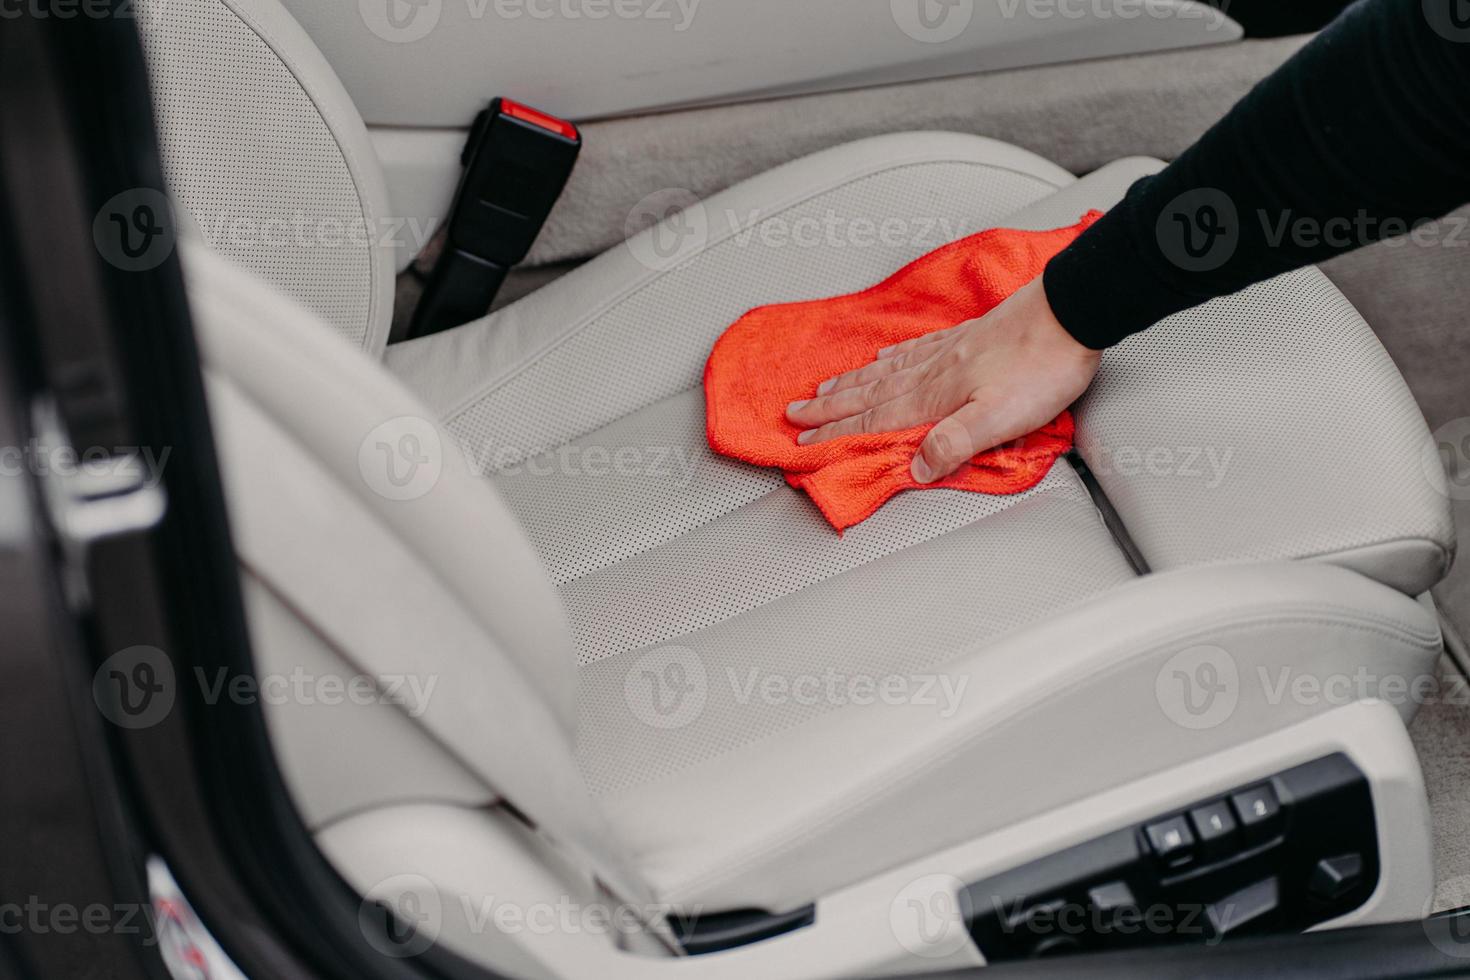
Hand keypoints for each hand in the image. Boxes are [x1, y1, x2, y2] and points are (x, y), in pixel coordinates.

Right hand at [784, 276, 1100, 482]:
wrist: (1073, 312)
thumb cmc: (1044, 368)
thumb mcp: (1002, 419)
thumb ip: (955, 443)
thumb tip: (915, 468)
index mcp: (937, 396)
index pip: (876, 420)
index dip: (837, 433)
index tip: (804, 441)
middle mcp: (934, 372)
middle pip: (870, 393)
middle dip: (829, 406)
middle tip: (795, 412)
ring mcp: (948, 351)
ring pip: (886, 371)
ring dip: (850, 382)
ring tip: (824, 387)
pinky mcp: (967, 337)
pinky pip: (914, 350)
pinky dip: (889, 358)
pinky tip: (882, 358)